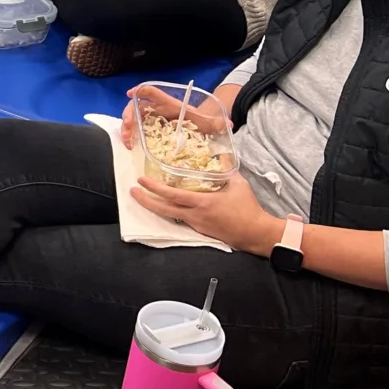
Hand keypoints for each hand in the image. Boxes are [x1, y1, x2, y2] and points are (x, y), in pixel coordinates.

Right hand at [120, 83, 231, 146]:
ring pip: (134, 119)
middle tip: (128, 127)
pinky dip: (131, 136)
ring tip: (128, 141)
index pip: (153, 92)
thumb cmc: (201, 121)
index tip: (131, 93)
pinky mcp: (151, 130)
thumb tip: (228, 124)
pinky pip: (137, 129)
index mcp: (169, 104)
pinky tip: (131, 146)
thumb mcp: (209, 121)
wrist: (199, 126)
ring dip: (128, 128)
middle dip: (129, 115)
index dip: (141, 90)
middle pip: (137, 106)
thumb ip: (218, 123)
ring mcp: (152, 119)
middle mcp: (158, 109)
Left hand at [129, 170, 280, 255]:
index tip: (141, 181)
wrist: (256, 233)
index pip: (173, 195)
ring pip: (170, 216)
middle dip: (145, 200)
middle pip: (163, 209)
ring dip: (155, 207)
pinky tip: (165, 206)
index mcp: (203, 203)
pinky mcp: (200, 230)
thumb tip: (222, 154)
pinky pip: (180, 220)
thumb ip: (227, 169)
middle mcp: (195, 215)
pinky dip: (170, 212)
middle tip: (132, 191)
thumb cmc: (248, 208)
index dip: (155, 188)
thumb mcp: (239, 184)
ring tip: (143, 198)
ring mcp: (196, 225)